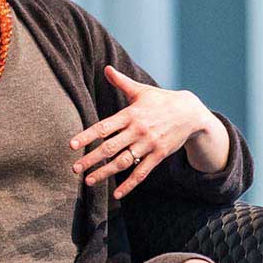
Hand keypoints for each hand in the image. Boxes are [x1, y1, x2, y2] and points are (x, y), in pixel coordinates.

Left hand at [69, 65, 215, 199]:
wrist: (191, 112)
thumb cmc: (161, 100)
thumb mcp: (141, 90)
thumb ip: (121, 82)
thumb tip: (106, 68)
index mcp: (130, 114)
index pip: (104, 127)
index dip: (87, 136)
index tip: (72, 145)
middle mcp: (138, 130)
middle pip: (110, 147)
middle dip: (91, 159)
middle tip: (74, 169)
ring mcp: (149, 144)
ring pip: (124, 162)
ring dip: (106, 173)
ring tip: (89, 181)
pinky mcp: (158, 155)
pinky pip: (142, 172)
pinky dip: (129, 184)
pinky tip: (117, 193)